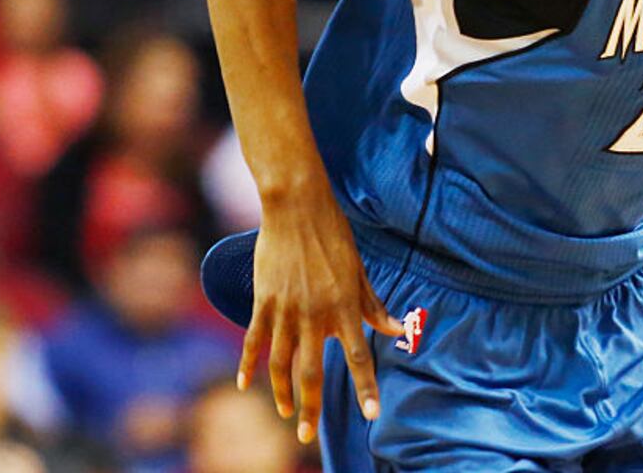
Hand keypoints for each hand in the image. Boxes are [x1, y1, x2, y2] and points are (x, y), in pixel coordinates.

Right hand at [239, 185, 401, 444]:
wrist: (297, 207)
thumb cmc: (334, 237)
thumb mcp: (360, 270)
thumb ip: (374, 305)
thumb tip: (397, 329)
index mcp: (345, 307)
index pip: (359, 356)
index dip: (366, 386)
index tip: (371, 413)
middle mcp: (316, 314)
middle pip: (312, 371)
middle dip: (310, 407)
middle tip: (307, 435)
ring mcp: (286, 310)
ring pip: (281, 363)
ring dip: (282, 393)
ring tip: (286, 415)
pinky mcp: (263, 301)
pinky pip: (253, 341)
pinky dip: (248, 365)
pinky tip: (244, 385)